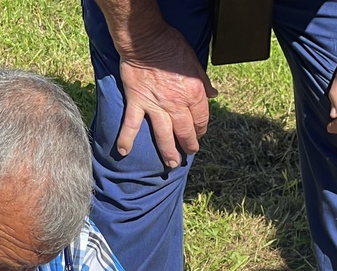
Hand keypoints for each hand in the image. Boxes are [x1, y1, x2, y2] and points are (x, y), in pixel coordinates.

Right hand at [115, 29, 217, 168]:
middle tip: (189, 152)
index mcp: (193, 93)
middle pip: (184, 130)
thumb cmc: (172, 46)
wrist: (145, 39)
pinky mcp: (137, 102)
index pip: (200, 118)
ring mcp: (155, 106)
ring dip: (168, 151)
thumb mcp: (195, 61)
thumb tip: (213, 94)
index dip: (201, 127)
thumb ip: (204, 81)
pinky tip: (123, 151)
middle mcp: (176, 103)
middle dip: (189, 144)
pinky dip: (126, 138)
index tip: (199, 131)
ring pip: (163, 134)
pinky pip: (132, 124)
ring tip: (171, 164)